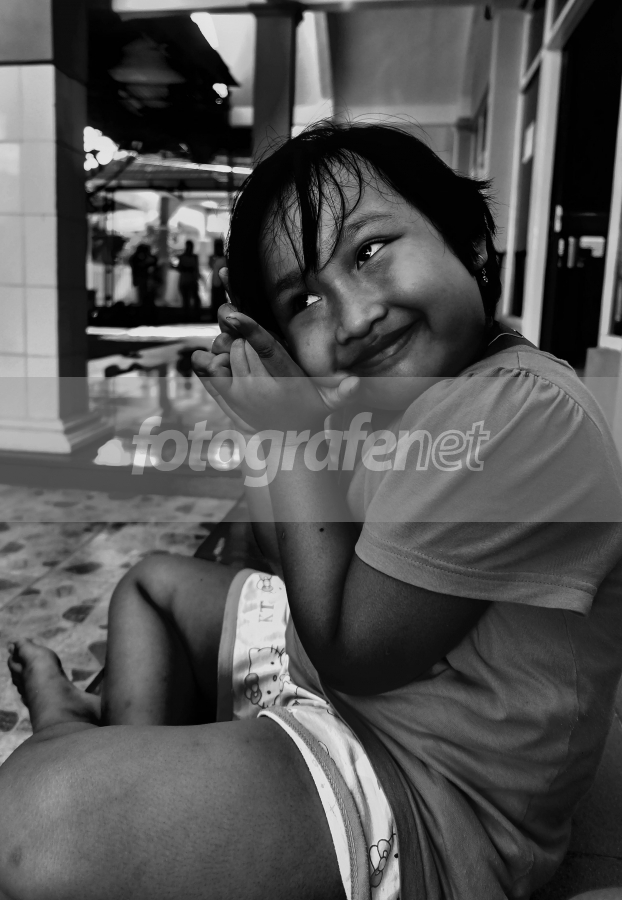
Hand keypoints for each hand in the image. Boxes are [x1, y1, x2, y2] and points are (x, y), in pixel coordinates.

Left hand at [192, 311, 358, 431]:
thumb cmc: (309, 411)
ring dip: (224, 346)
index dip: (249, 329)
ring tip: (235, 349)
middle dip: (238, 333)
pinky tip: (208, 356)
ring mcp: (237, 394)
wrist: (284, 440)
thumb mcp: (329, 403)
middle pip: (239, 346)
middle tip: (242, 329)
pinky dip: (204, 361)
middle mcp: (257, 388)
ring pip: (222, 355)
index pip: (264, 350)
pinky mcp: (223, 398)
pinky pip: (206, 372)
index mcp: (283, 381)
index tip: (232, 313)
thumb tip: (356, 383)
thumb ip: (343, 392)